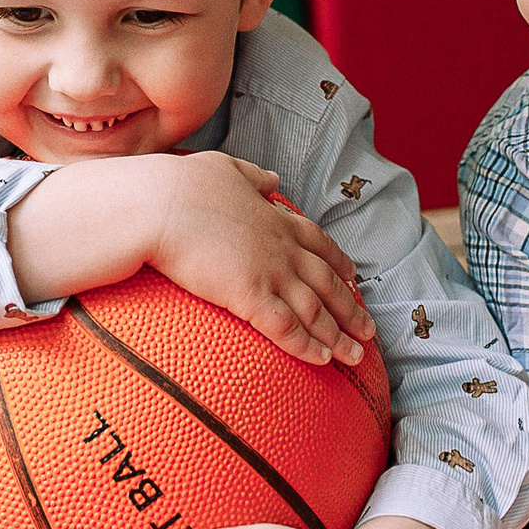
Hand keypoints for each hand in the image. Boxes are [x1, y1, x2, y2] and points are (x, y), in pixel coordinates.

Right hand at [146, 153, 376, 366]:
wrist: (159, 204)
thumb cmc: (182, 185)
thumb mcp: (226, 168)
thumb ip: (253, 176)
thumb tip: (273, 178)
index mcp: (276, 219)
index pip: (319, 243)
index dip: (339, 263)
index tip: (354, 278)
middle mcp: (282, 248)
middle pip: (328, 283)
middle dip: (352, 309)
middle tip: (369, 330)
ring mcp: (269, 272)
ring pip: (316, 310)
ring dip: (339, 336)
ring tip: (357, 355)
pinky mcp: (249, 295)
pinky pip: (286, 327)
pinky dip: (308, 346)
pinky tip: (323, 360)